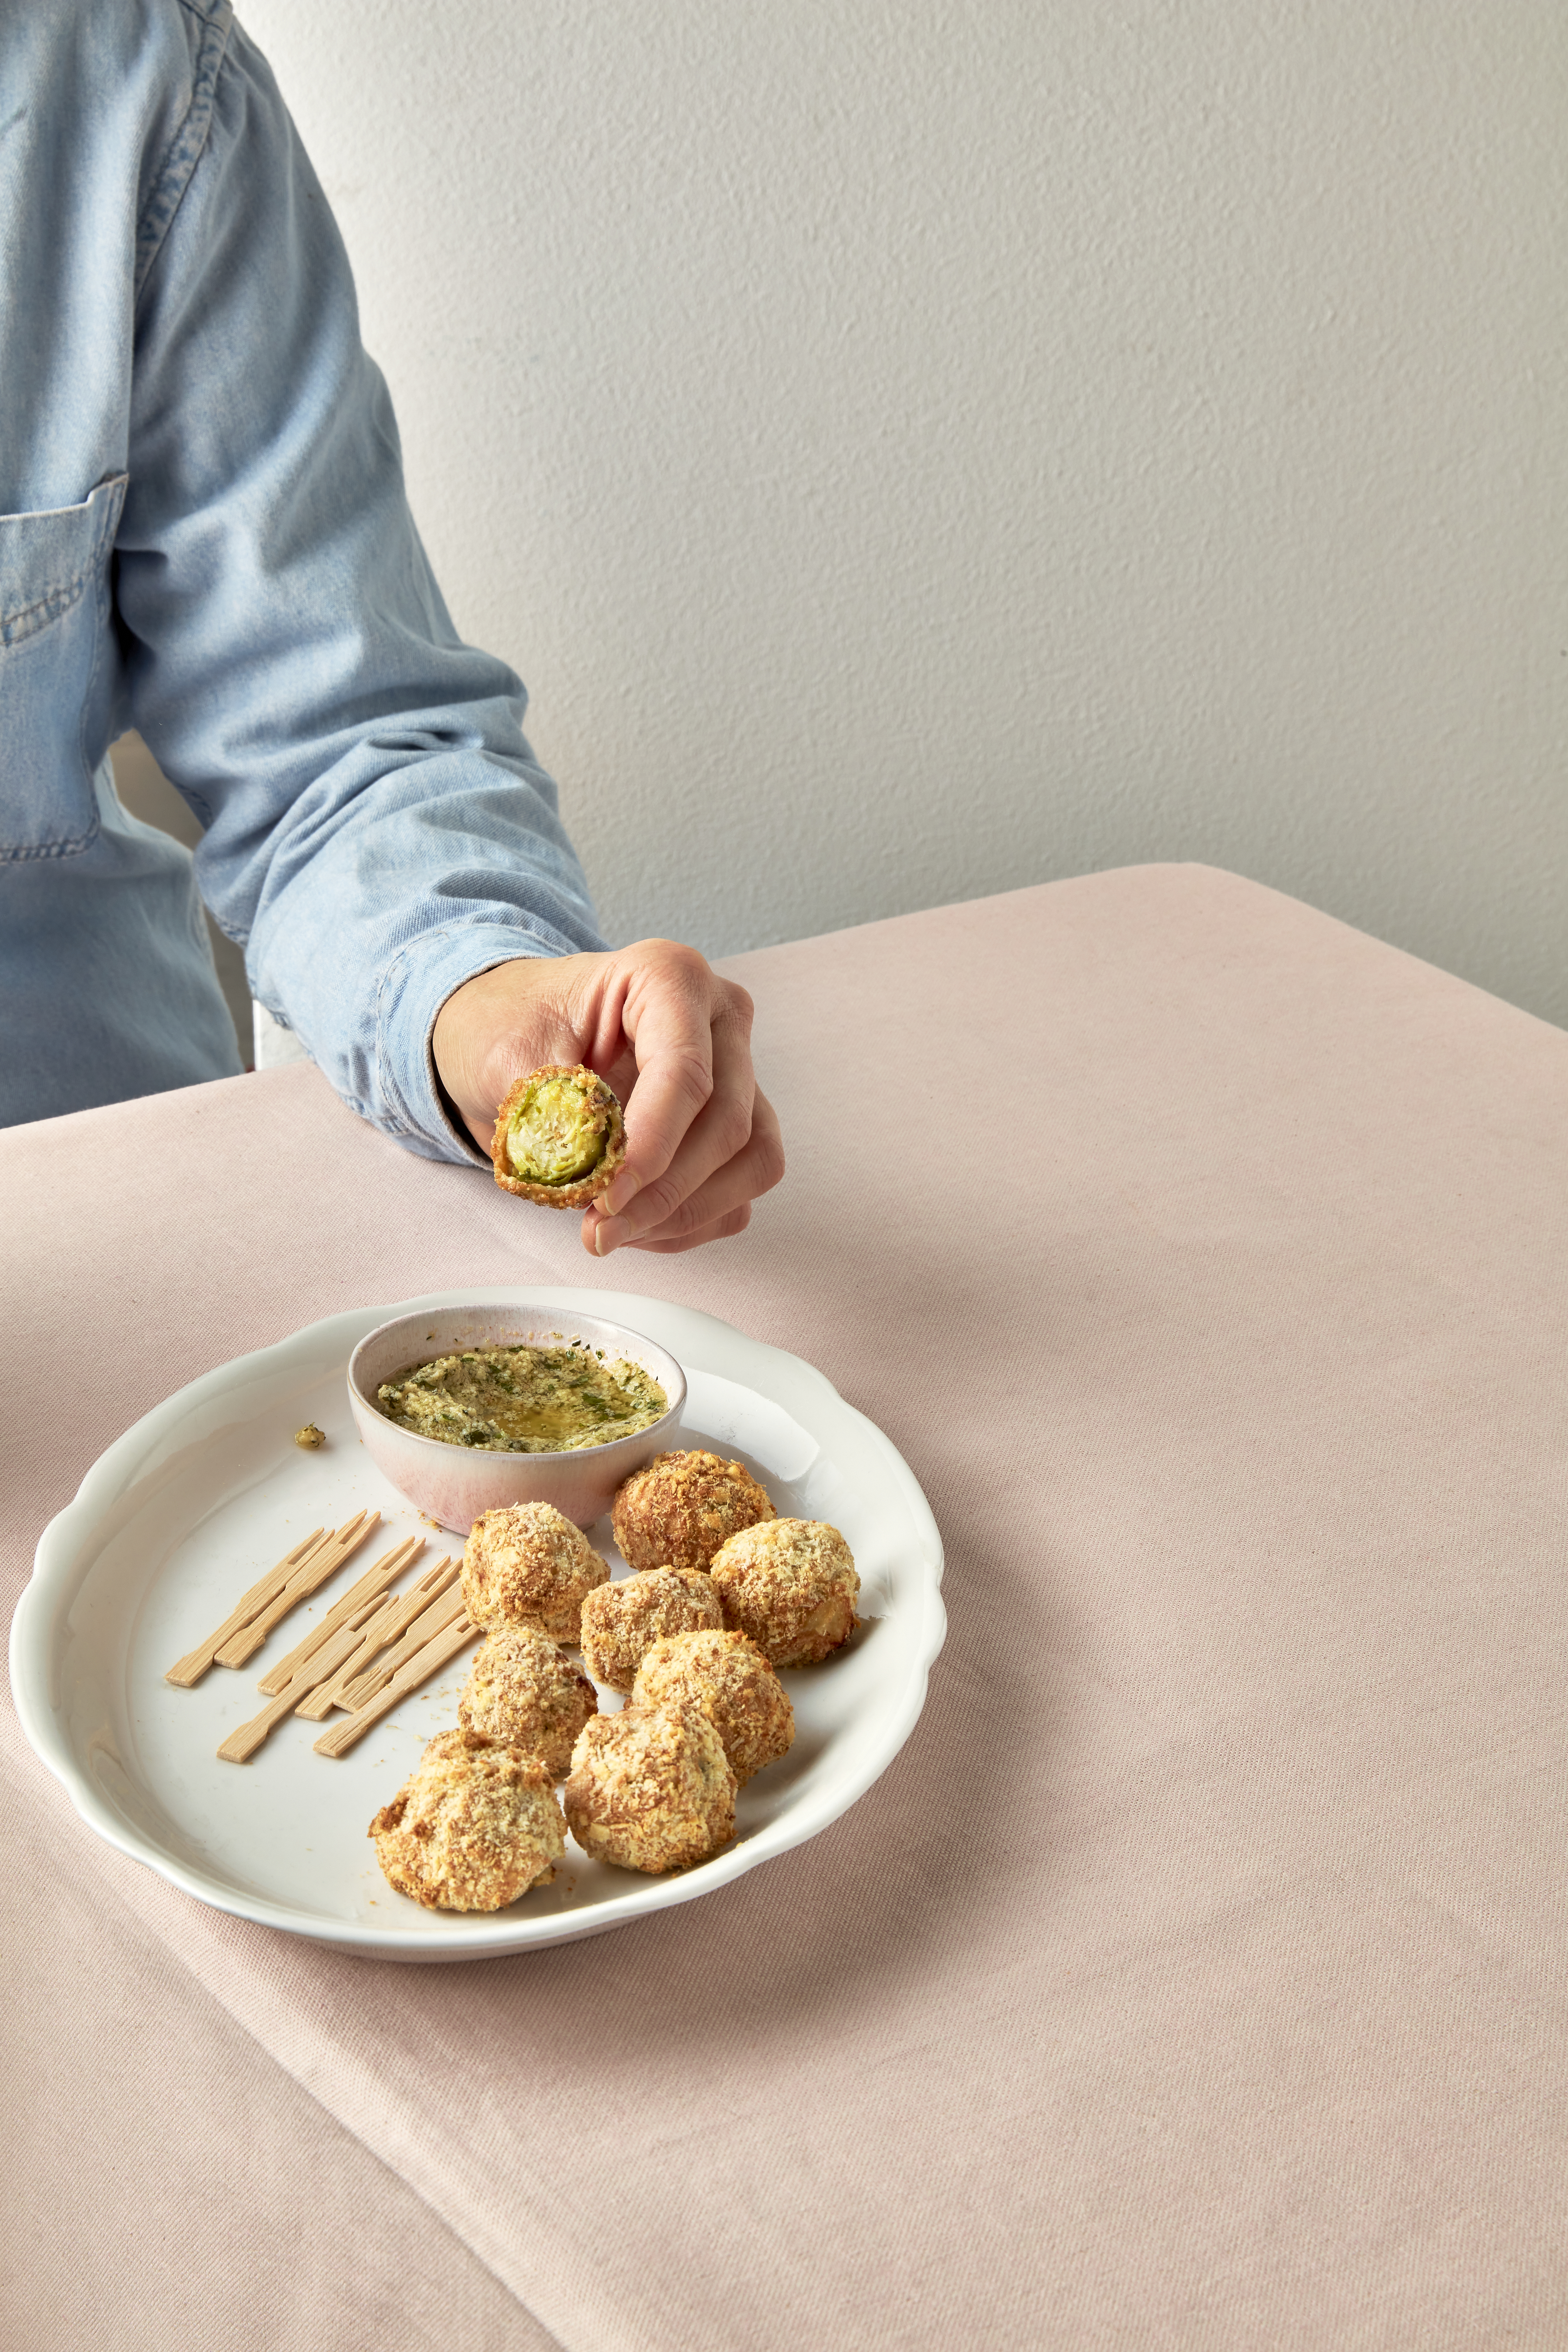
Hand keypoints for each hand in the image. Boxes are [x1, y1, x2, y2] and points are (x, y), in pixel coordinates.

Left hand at [432, 940, 784, 1255]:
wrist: (515, 1033)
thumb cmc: (517, 1026)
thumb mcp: (512, 1055)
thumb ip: (555, 1113)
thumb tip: (593, 1180)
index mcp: (668, 976)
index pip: (684, 1074)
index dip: (652, 1146)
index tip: (606, 1198)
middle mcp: (720, 1018)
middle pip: (727, 1124)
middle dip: (662, 1192)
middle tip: (597, 1229)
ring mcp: (739, 1072)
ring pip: (752, 1162)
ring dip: (684, 1212)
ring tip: (612, 1229)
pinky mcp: (739, 1123)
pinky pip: (739, 1191)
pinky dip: (690, 1221)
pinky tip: (635, 1223)